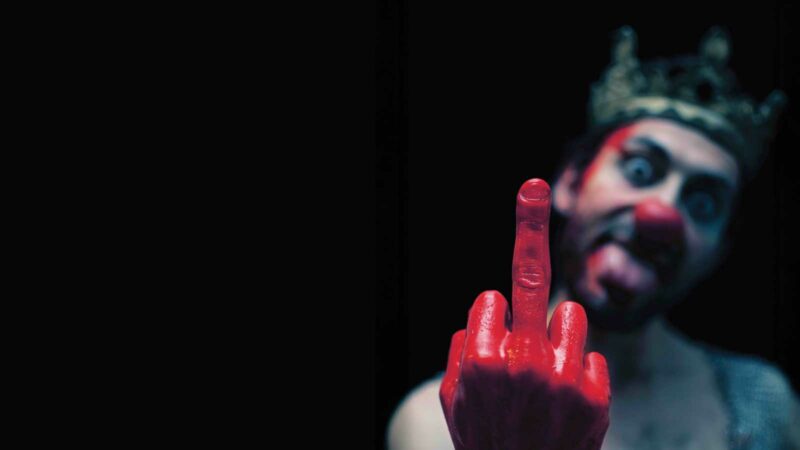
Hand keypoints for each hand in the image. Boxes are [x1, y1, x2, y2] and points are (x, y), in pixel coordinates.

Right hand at [439, 178, 610, 449]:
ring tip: (547, 378)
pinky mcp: (595, 394)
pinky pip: (587, 356)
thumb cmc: (485, 439)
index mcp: (482, 359)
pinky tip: (565, 403)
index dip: (490, 316)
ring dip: (556, 334)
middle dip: (528, 228)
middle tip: (532, 187)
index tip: (494, 323)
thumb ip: (466, 346)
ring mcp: (564, 377)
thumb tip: (490, 306)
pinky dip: (576, 371)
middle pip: (530, 278)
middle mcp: (524, 361)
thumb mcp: (453, 397)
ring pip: (568, 314)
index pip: (490, 299)